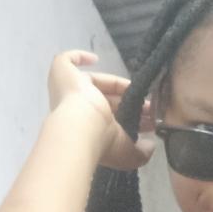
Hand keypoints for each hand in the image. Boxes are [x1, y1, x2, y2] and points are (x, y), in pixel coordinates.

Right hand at [47, 50, 153, 171]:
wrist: (80, 126)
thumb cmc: (101, 141)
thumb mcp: (127, 154)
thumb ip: (142, 153)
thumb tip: (150, 146)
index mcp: (89, 130)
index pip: (111, 120)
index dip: (131, 118)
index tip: (149, 121)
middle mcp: (76, 110)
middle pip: (105, 100)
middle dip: (130, 103)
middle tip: (151, 108)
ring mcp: (68, 90)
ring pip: (94, 82)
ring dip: (119, 85)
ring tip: (142, 91)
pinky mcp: (62, 73)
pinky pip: (66, 60)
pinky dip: (78, 57)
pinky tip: (95, 59)